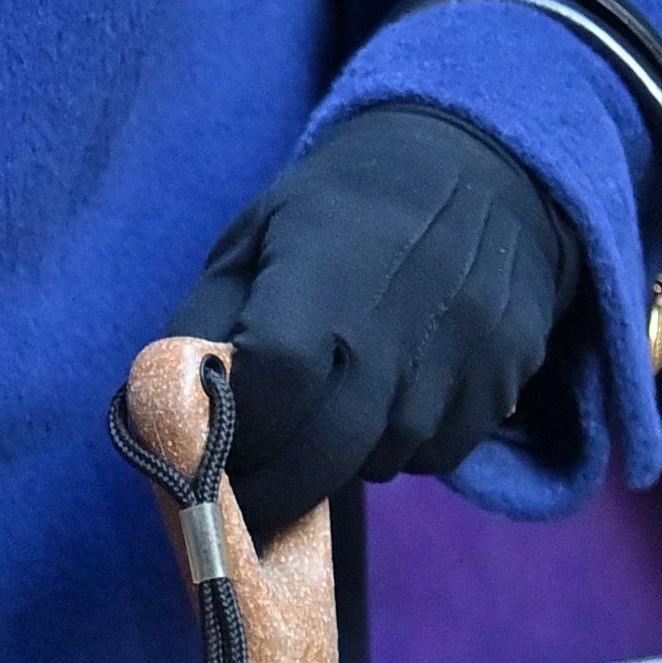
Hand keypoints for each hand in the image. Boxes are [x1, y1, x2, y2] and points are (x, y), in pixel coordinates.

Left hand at [176, 101, 580, 547]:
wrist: (478, 164)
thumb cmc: (342, 205)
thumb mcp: (257, 235)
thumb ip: (205, 320)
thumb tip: (156, 408)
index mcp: (325, 270)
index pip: (276, 382)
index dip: (238, 436)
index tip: (211, 461)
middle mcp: (400, 321)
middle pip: (328, 454)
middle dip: (277, 490)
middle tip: (245, 498)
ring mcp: (464, 355)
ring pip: (384, 462)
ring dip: (342, 462)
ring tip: (326, 415)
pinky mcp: (506, 379)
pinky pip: (439, 455)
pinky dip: (401, 448)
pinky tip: (390, 399)